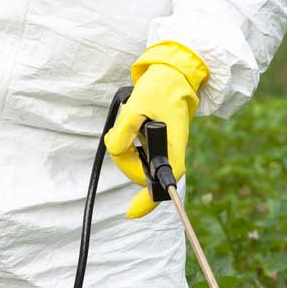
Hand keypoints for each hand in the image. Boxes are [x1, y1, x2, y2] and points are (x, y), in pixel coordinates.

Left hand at [105, 42, 208, 217]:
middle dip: (124, 159)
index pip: (165, 180)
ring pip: (135, 163)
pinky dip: (125, 142)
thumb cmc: (160, 89)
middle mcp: (169, 152)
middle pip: (141, 173)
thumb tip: (113, 149)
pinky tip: (129, 124)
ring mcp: (161, 150)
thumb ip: (124, 130)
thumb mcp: (138, 105)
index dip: (148, 199)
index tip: (131, 213)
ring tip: (129, 121)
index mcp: (174, 146)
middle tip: (121, 133)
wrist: (172, 74)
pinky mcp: (153, 145)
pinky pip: (134, 153)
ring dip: (123, 147)